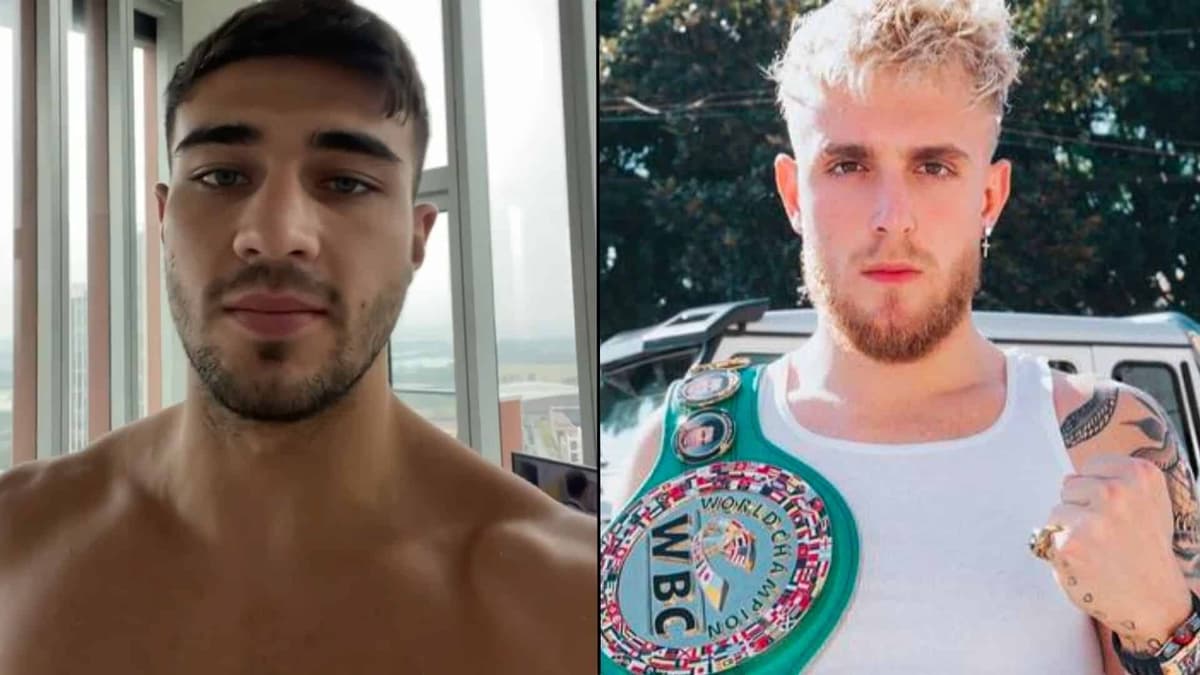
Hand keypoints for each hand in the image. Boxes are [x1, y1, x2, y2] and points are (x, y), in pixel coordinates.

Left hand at [1041, 454, 1191, 652]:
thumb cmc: (1145, 551)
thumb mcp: (1147, 505)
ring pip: (1057, 510)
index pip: (1090, 466)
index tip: (1117, 514)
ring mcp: (1095, 517)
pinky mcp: (1072, 542)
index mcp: (1140, 475)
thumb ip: (1114, 482)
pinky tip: (1086, 562)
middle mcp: (1118, 491)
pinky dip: (1060, 550)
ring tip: (1097, 550)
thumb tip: (1068, 476)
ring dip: (1069, 530)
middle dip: (1081, 510)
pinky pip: (1048, 534)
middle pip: (1069, 485)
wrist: (1155, 602)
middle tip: (1108, 537)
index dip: (1096, 492)